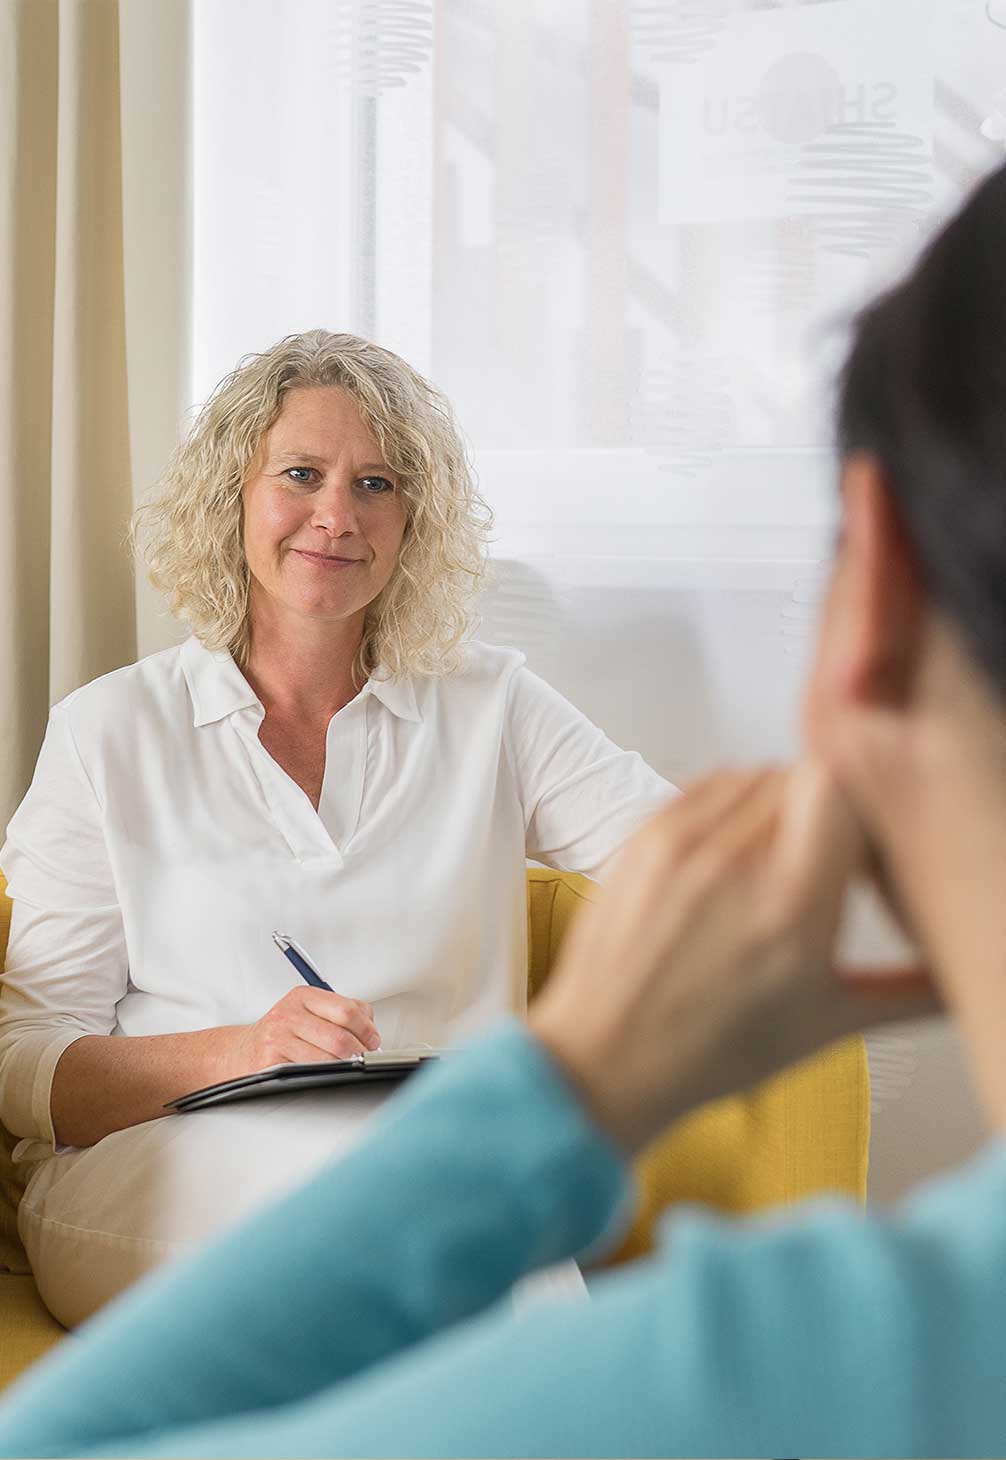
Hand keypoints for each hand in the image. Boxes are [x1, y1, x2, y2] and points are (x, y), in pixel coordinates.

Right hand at [225, 986, 381, 1078]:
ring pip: (327, 1057)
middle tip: (364, 1057)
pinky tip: (326, 1072)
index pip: (347, 1010)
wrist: (243, 1050)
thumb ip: (342, 1013)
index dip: (367, 1029)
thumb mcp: (309, 1011)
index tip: (373, 1040)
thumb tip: (371, 1030)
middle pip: (339, 1036)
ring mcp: (278, 1037)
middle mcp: (289, 1013)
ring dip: (344, 1066)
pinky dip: (325, 1074)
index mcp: (303, 996)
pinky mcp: (271, 1061)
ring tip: (348, 1065)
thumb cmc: (283, 1031)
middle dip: (359, 1051)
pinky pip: (310, 1071)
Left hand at [530, 760, 940, 1154]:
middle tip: (829, 856)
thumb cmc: (713, 1050)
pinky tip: (735, 852)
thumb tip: (972, 977)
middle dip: (829, 808)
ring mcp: (681, 843)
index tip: (869, 841)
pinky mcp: (644, 834)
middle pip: (804, 774)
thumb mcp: (829, 1023)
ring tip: (778, 858)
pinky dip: (732, 804)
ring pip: (757, 772)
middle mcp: (735, 862)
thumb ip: (913, 989)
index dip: (865, 801)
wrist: (607, 1056)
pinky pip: (708, 784)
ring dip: (779, 802)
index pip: (840, 783)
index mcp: (792, 904)